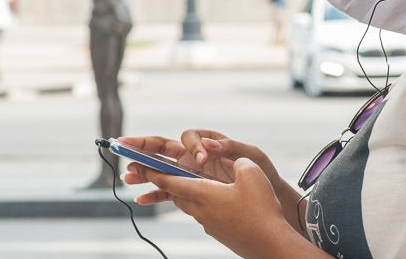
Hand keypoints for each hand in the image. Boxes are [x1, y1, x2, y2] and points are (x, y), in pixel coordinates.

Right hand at [118, 131, 283, 201]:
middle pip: (165, 148)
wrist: (265, 194)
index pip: (189, 138)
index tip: (203, 159)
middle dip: (144, 146)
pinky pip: (169, 190)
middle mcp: (195, 156)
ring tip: (127, 174)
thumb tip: (210, 144)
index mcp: (209, 143)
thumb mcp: (251, 155)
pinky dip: (155, 194)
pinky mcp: (191, 189)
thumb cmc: (260, 170)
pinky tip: (141, 198)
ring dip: (144, 171)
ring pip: (161, 169)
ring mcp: (191, 173)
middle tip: (124, 144)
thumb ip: (232, 147)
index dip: (191, 146)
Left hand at [136, 158, 291, 258]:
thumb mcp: (250, 172)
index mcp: (202, 193)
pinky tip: (211, 201)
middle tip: (148, 174)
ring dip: (180, 193)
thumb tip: (232, 162)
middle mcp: (200, 209)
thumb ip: (236, 161)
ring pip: (188, 205)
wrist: (269, 244)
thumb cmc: (260, 209)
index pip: (169, 181)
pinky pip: (202, 214)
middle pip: (174, 194)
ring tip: (177, 185)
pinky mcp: (218, 232)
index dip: (151, 172)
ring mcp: (208, 223)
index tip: (136, 166)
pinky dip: (198, 204)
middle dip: (161, 182)